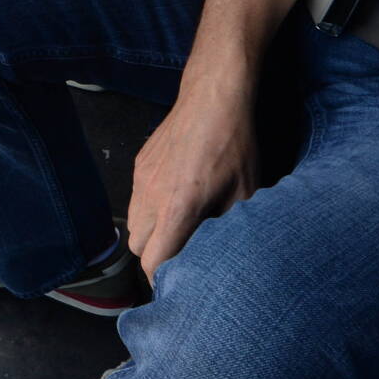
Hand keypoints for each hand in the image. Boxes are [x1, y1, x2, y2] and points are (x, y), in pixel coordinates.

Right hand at [126, 90, 258, 283]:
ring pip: (133, 223)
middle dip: (157, 256)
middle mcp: (151, 195)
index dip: (165, 278)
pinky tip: (175, 197)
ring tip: (178, 227)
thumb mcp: (245, 194)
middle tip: (183, 254)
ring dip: (151, 233)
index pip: (153, 261)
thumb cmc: (234, 145)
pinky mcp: (139, 163)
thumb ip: (228, 230)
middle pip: (138, 248)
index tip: (181, 281)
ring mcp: (141, 178)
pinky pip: (135, 198)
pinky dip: (149, 208)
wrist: (213, 97)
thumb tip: (223, 254)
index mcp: (178, 208)